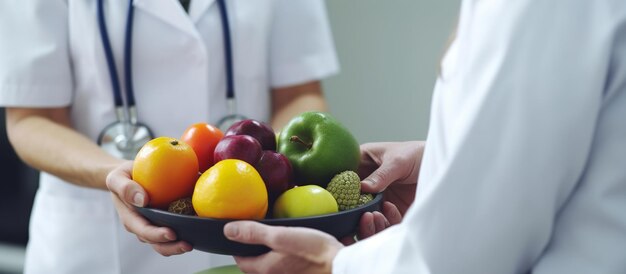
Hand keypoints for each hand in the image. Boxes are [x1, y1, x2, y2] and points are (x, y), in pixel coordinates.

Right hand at [106, 161, 191, 255]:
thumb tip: (142, 199)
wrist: (131, 175)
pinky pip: (178, 228)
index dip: (157, 235)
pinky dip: (187, 231)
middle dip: (172, 247)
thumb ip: (125, 187)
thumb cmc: (124, 176)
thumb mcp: (117, 178)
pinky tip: (199, 227)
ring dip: (179, 245)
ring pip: (167, 242)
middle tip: (187, 244)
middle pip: (157, 242)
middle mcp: (144, 225)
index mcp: (132, 218)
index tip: (171, 234)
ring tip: (193, 243)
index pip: (144, 230)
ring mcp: (156, 224)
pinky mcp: (168, 219)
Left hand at [224, 221, 342, 273]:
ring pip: (272, 263)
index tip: (240, 231)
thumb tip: (228, 230)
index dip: (238, 245)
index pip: (241, 260)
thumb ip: (254, 233)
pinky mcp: (302, 273)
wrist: (341, 266)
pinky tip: (295, 243)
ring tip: (276, 235)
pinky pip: (287, 264)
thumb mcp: (281, 236)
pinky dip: (286, 254)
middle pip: (257, 263)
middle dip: (255, 248)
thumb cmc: (312, 252)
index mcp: (265, 269)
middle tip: (257, 231)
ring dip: (271, 250)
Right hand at [345, 141, 424, 243]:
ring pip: (363, 216)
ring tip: (373, 216)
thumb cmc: (418, 154)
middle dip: (350, 211)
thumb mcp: (399, 160)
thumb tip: (362, 187)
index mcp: (362, 163)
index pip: (341, 177)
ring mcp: (378, 199)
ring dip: (366, 220)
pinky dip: (383, 222)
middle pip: (349, 201)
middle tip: (357, 214)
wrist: (443, 167)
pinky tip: (390, 211)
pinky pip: (381, 224)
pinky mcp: (391, 213)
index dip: (335, 188)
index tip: (336, 200)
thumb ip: (381, 174)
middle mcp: (366, 183)